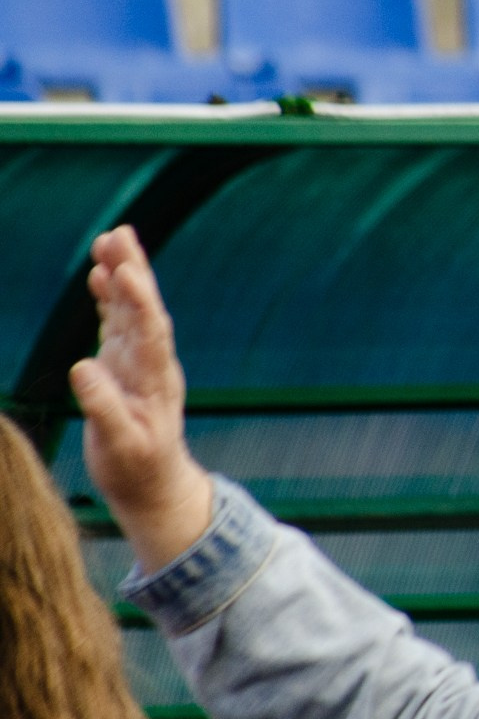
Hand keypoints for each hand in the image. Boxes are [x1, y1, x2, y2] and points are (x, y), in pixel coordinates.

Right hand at [69, 226, 212, 573]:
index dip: (139, 300)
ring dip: (121, 274)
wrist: (153, 484)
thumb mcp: (121, 446)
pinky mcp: (123, 365)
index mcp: (156, 379)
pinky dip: (109, 297)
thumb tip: (81, 367)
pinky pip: (117, 323)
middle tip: (120, 233)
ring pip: (130, 309)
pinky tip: (100, 273)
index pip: (150, 331)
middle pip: (143, 308)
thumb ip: (103, 407)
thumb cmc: (138, 469)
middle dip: (133, 270)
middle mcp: (151, 362)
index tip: (126, 270)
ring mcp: (138, 361)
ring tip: (110, 238)